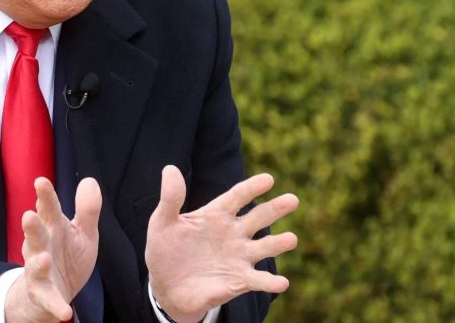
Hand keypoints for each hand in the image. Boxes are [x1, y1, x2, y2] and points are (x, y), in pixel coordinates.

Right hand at [6, 177, 101, 322]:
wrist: (52, 293)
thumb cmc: (66, 256)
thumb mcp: (82, 233)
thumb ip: (87, 210)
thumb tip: (90, 180)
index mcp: (52, 228)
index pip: (48, 209)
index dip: (45, 196)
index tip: (41, 182)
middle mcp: (41, 246)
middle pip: (35, 234)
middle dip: (31, 226)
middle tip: (29, 215)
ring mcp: (39, 271)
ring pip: (35, 265)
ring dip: (38, 262)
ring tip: (44, 259)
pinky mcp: (43, 294)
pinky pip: (49, 300)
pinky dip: (56, 305)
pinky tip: (64, 312)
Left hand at [145, 167, 298, 322]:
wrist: (165, 287)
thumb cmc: (165, 249)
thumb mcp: (162, 222)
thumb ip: (170, 198)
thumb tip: (170, 169)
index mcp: (215, 214)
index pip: (237, 196)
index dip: (252, 188)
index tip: (268, 179)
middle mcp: (232, 233)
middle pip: (258, 217)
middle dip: (275, 208)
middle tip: (292, 200)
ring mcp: (238, 256)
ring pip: (265, 247)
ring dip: (279, 243)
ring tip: (292, 239)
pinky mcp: (239, 280)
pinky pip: (258, 280)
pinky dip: (270, 282)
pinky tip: (281, 282)